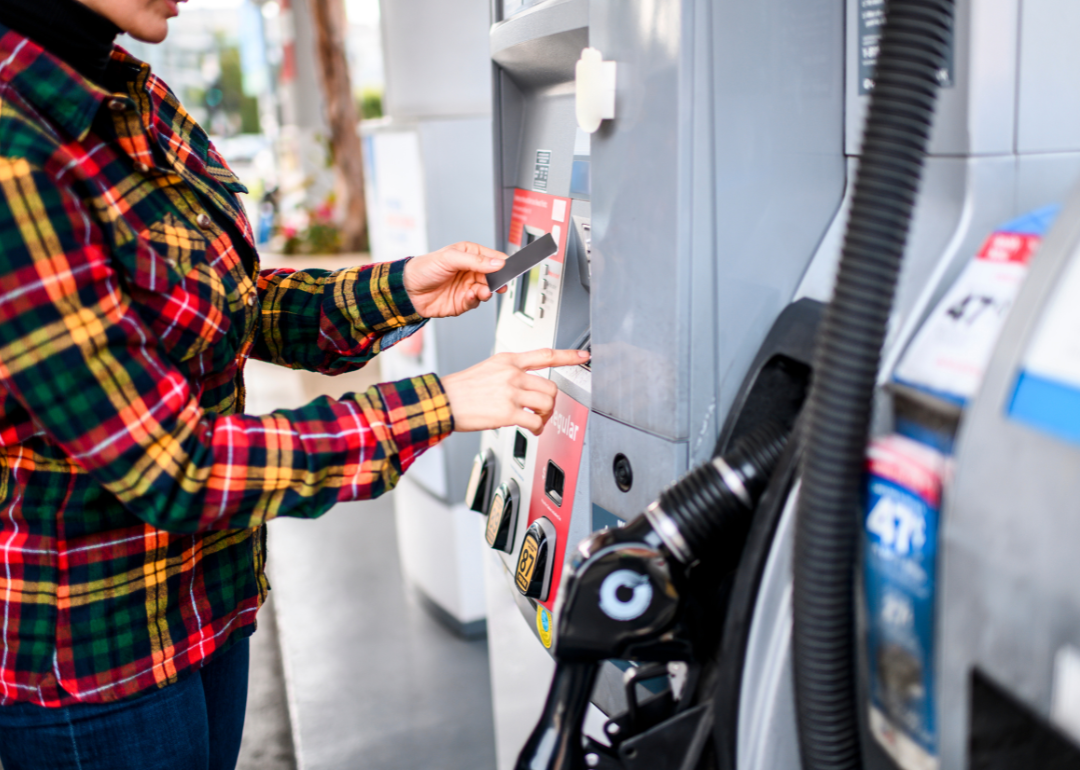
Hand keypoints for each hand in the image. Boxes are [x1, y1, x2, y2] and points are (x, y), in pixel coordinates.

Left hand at [403, 242, 508, 317]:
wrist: (407, 290)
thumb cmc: (424, 268)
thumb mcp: (450, 258)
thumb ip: (476, 261)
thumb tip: (498, 263)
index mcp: (470, 255)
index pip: (494, 258)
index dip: (503, 264)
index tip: (510, 269)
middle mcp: (471, 271)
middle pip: (494, 277)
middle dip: (497, 281)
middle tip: (499, 284)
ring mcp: (467, 287)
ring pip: (486, 291)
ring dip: (485, 292)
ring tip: (482, 291)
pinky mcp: (462, 302)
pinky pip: (475, 302)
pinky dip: (474, 300)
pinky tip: (468, 296)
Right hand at [441, 348, 590, 434]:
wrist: (442, 401)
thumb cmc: (461, 389)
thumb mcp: (488, 368)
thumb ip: (509, 372)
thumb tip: (526, 383)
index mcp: (508, 360)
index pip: (545, 354)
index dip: (568, 355)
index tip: (584, 356)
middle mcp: (512, 374)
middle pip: (551, 386)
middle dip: (551, 401)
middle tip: (543, 409)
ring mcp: (511, 393)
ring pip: (547, 403)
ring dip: (546, 415)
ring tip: (536, 420)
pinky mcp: (507, 412)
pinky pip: (535, 422)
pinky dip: (537, 429)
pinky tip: (531, 430)